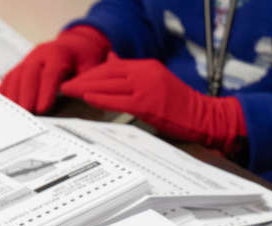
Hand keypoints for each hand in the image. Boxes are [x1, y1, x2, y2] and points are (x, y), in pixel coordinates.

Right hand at [0, 26, 110, 113]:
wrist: (76, 45)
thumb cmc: (85, 58)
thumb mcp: (92, 66)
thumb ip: (85, 80)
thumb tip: (81, 96)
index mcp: (58, 54)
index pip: (50, 74)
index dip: (45, 91)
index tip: (42, 109)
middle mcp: (40, 55)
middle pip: (29, 74)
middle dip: (25, 95)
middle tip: (25, 113)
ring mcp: (29, 60)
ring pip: (16, 75)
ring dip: (12, 94)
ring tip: (12, 114)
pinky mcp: (22, 66)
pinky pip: (11, 77)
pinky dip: (5, 90)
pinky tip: (2, 104)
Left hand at [60, 56, 245, 153]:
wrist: (205, 117)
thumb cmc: (183, 105)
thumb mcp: (158, 82)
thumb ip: (135, 74)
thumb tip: (112, 61)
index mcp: (147, 67)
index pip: (113, 66)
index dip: (92, 72)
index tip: (78, 79)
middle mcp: (145, 73)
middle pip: (107, 72)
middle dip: (84, 78)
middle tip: (67, 84)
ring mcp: (146, 88)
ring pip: (109, 84)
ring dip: (86, 87)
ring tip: (70, 91)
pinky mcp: (148, 104)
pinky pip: (118, 100)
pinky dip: (101, 98)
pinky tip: (88, 98)